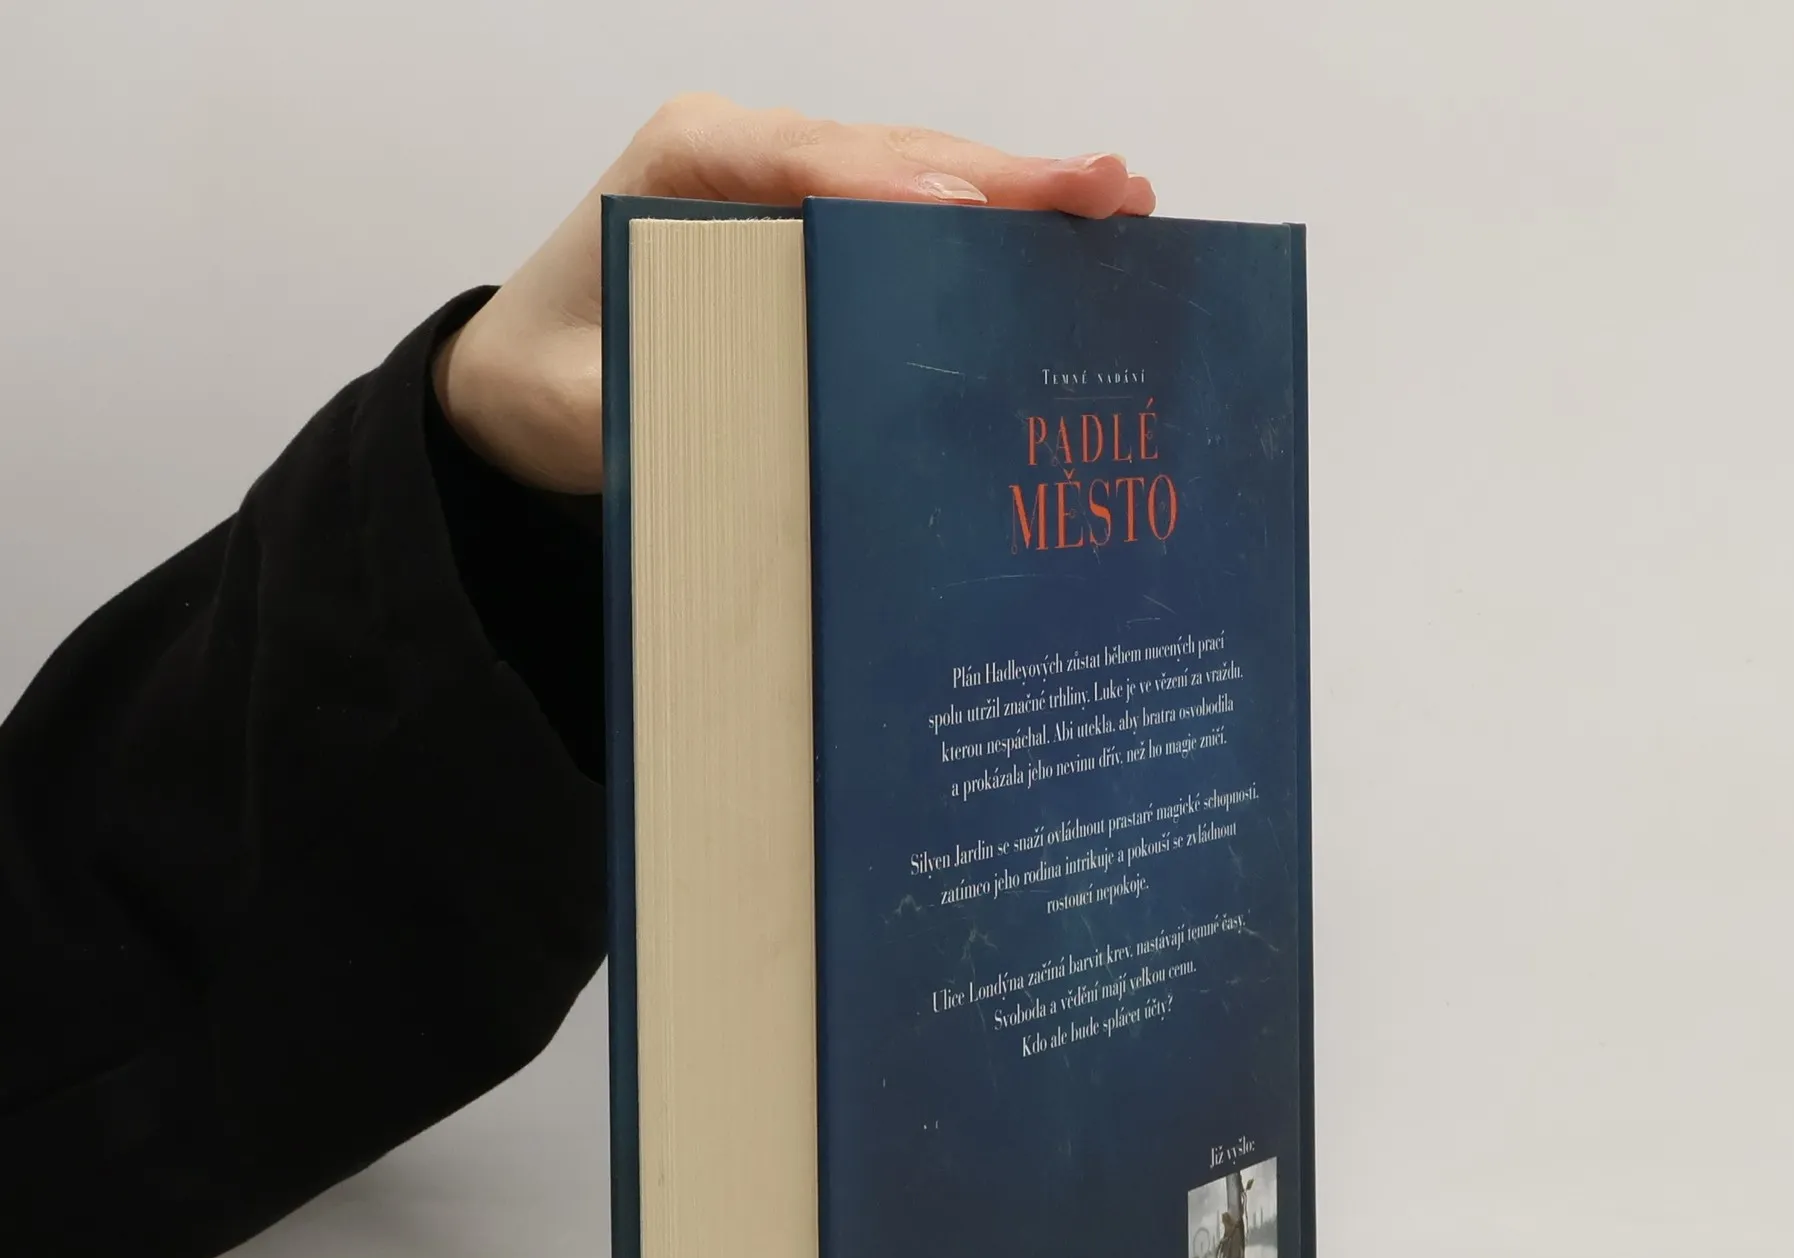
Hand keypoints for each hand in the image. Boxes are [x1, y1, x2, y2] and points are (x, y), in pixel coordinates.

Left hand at [435, 95, 1155, 492]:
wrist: (516, 383)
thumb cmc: (550, 385)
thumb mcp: (592, 402)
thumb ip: (671, 395)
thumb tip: (786, 412)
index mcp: (684, 166)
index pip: (803, 160)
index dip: (893, 185)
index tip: (971, 212)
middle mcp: (748, 155)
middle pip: (893, 154)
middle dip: (1004, 177)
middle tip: (1110, 190)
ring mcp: (789, 184)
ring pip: (920, 175)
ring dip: (1020, 193)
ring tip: (1122, 200)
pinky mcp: (816, 226)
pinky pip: (913, 218)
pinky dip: (991, 229)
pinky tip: (1066, 239)